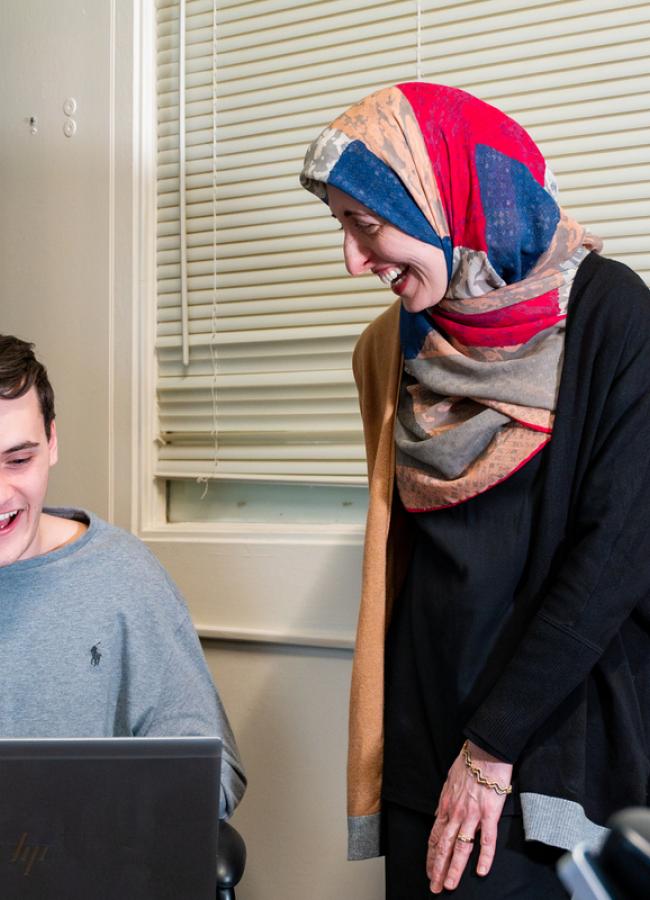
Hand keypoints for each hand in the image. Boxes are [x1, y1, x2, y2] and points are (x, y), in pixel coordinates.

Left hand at [426, 741, 512, 892]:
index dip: (431, 855)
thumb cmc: (469, 762)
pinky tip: (481, 871)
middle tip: (434, 887)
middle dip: (437, 868)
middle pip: (443, 845)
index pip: (435, 836)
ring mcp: (472, 814)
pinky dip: (484, 857)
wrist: (485, 749)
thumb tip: (441, 813)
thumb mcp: (449, 781)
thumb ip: (446, 800)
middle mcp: (455, 812)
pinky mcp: (489, 812)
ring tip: (449, 886)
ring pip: (460, 846)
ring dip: (454, 868)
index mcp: (446, 805)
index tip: (429, 870)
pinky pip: (486, 839)